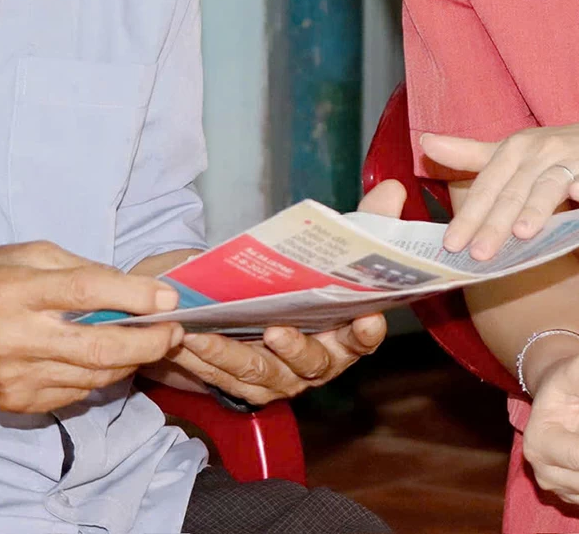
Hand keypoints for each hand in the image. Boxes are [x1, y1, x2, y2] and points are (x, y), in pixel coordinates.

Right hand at [0, 240, 183, 413]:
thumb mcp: (21, 254)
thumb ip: (76, 268)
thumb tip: (130, 288)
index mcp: (13, 291)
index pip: (86, 293)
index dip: (134, 296)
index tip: (168, 299)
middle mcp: (14, 338)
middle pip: (99, 347)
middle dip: (148, 342)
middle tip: (175, 332)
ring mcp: (16, 377)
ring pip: (95, 376)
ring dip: (131, 360)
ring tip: (150, 342)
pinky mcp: (18, 403)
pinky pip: (76, 392)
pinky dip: (100, 376)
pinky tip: (107, 358)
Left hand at [144, 179, 407, 403]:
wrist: (245, 308)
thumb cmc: (296, 280)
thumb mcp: (327, 247)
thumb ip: (364, 222)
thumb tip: (394, 191)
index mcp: (343, 334)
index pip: (362, 338)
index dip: (366, 332)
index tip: (367, 317)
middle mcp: (316, 362)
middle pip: (313, 362)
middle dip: (295, 347)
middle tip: (276, 328)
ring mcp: (280, 379)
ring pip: (260, 372)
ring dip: (231, 353)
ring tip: (206, 332)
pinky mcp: (244, 387)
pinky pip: (224, 376)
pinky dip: (204, 356)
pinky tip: (185, 336)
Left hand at [420, 118, 578, 259]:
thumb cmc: (563, 152)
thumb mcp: (515, 152)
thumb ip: (472, 153)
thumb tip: (425, 143)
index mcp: (515, 149)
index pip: (486, 186)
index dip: (468, 215)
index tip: (449, 245)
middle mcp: (541, 151)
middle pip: (513, 191)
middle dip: (494, 223)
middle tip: (476, 255)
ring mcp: (574, 160)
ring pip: (549, 186)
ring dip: (536, 208)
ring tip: (521, 235)